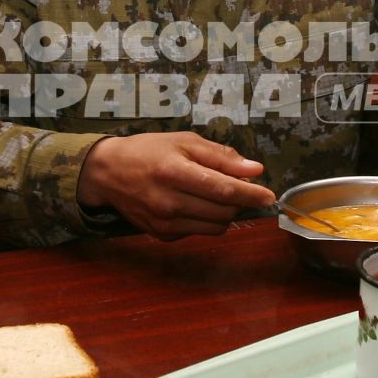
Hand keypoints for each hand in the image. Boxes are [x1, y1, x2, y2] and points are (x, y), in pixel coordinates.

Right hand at [76, 132, 274, 238]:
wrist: (108, 173)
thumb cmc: (148, 151)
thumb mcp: (184, 142)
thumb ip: (220, 157)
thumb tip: (254, 170)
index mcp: (175, 172)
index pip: (223, 190)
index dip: (252, 194)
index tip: (269, 196)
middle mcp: (169, 202)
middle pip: (223, 211)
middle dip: (239, 201)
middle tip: (237, 186)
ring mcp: (164, 223)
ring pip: (215, 227)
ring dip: (225, 213)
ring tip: (215, 194)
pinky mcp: (162, 235)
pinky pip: (199, 232)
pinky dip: (206, 220)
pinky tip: (193, 204)